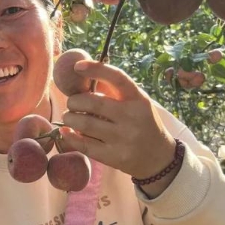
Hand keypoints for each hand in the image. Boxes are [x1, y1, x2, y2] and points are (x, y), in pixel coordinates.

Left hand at [59, 60, 179, 194]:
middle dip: (74, 101)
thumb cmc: (142, 124)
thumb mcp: (137, 104)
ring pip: (85, 124)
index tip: (77, 67)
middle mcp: (132, 117)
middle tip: (71, 104)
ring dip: (70, 119)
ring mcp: (123, 138)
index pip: (117, 78)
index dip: (96, 69)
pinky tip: (66, 132)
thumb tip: (83, 77)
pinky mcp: (114, 157)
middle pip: (93, 103)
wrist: (159, 157)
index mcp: (138, 99)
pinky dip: (69, 137)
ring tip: (70, 118)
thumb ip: (114, 92)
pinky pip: (84, 145)